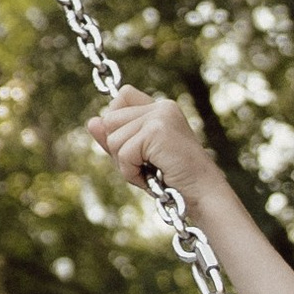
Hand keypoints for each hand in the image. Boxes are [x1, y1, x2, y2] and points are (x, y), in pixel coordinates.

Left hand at [88, 88, 221, 212]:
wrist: (202, 196)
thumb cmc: (172, 181)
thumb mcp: (137, 158)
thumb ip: (115, 139)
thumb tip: (92, 121)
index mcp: (160, 108)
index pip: (120, 97)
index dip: (117, 123)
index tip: (136, 147)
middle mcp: (162, 106)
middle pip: (110, 119)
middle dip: (119, 149)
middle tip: (146, 165)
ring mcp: (160, 116)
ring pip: (113, 138)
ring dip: (126, 164)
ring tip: (151, 172)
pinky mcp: (157, 131)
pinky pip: (123, 153)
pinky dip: (132, 172)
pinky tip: (153, 177)